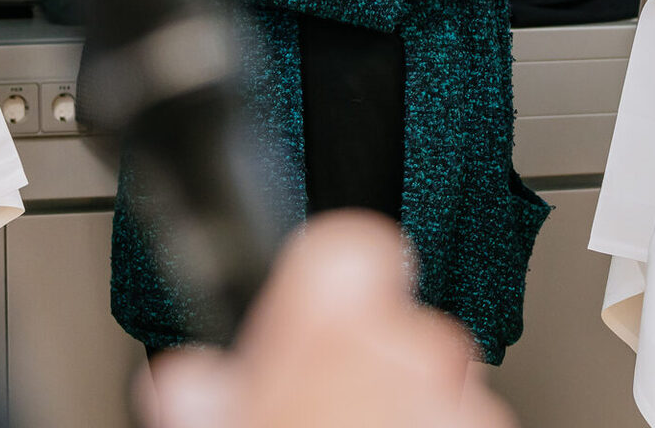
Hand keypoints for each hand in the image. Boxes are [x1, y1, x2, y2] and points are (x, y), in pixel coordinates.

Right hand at [144, 213, 513, 427]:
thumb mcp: (233, 422)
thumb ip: (212, 394)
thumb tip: (189, 381)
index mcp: (337, 332)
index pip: (345, 244)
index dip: (320, 268)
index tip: (301, 296)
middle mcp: (413, 355)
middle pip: (382, 321)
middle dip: (349, 363)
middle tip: (302, 411)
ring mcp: (465, 399)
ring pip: (424, 377)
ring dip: (392, 405)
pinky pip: (459, 413)